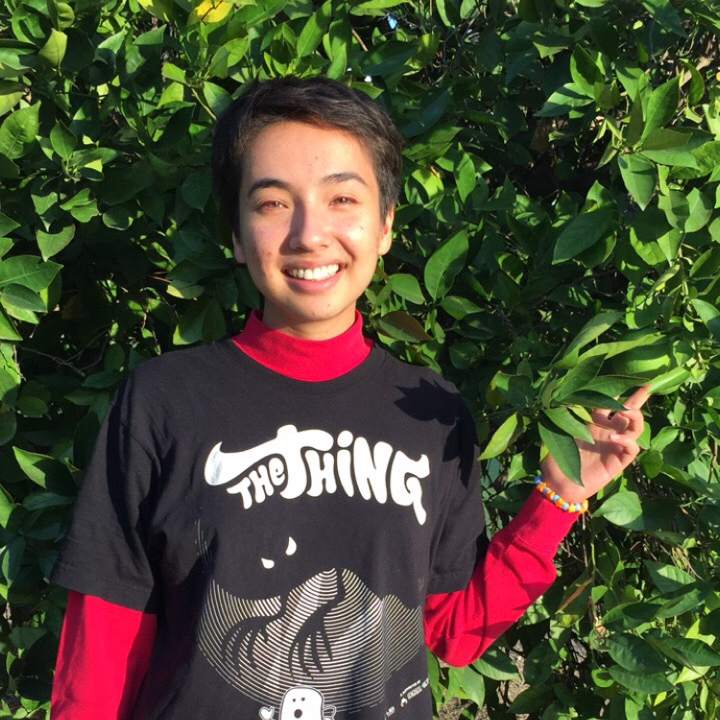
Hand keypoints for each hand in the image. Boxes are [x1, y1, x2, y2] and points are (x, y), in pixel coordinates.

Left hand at [539, 385, 650, 503]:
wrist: (560, 481)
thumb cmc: (559, 456)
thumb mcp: (563, 431)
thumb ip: (570, 415)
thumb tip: (569, 392)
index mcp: (594, 423)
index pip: (609, 404)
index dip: (616, 392)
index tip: (623, 379)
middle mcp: (608, 432)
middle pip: (628, 413)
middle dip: (638, 399)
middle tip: (646, 386)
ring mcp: (615, 446)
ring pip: (636, 428)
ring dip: (635, 418)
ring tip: (629, 411)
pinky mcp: (618, 461)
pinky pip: (632, 449)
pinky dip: (627, 441)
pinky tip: (615, 439)